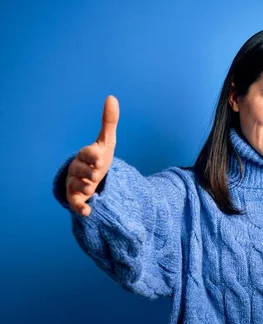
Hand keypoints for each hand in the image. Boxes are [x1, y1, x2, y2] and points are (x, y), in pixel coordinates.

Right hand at [66, 95, 118, 216]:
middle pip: (80, 171)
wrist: (93, 178)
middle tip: (96, 175)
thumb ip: (109, 122)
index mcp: (86, 155)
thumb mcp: (106, 142)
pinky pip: (75, 204)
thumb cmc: (99, 158)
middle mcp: (78, 169)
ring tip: (92, 189)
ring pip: (78, 186)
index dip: (92, 157)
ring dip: (86, 188)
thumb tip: (111, 97)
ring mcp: (76, 184)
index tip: (100, 160)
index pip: (87, 154)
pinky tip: (88, 212)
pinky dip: (81, 208)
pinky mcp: (77, 198)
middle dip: (88, 173)